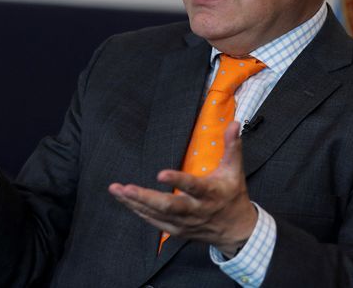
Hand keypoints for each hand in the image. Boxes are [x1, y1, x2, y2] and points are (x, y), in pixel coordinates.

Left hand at [108, 121, 256, 255]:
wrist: (235, 230)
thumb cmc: (233, 194)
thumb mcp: (234, 170)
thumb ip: (232, 146)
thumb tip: (235, 122)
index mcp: (210, 193)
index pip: (193, 187)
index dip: (177, 181)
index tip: (160, 174)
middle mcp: (196, 210)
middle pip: (169, 206)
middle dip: (146, 197)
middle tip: (126, 187)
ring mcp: (184, 223)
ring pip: (156, 215)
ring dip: (135, 203)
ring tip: (116, 190)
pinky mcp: (176, 231)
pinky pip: (154, 222)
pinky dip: (138, 211)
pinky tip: (125, 200)